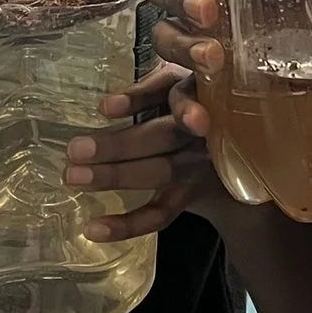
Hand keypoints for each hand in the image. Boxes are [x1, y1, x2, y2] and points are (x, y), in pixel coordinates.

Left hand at [64, 62, 216, 241]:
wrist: (237, 148)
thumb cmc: (188, 101)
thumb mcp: (175, 83)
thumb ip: (150, 86)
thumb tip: (104, 102)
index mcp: (195, 90)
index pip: (171, 90)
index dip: (138, 98)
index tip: (104, 108)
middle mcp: (204, 127)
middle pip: (163, 135)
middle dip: (118, 145)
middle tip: (76, 150)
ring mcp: (198, 163)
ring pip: (160, 171)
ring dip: (115, 176)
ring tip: (74, 178)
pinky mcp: (191, 192)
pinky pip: (161, 213)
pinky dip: (127, 224)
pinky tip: (94, 229)